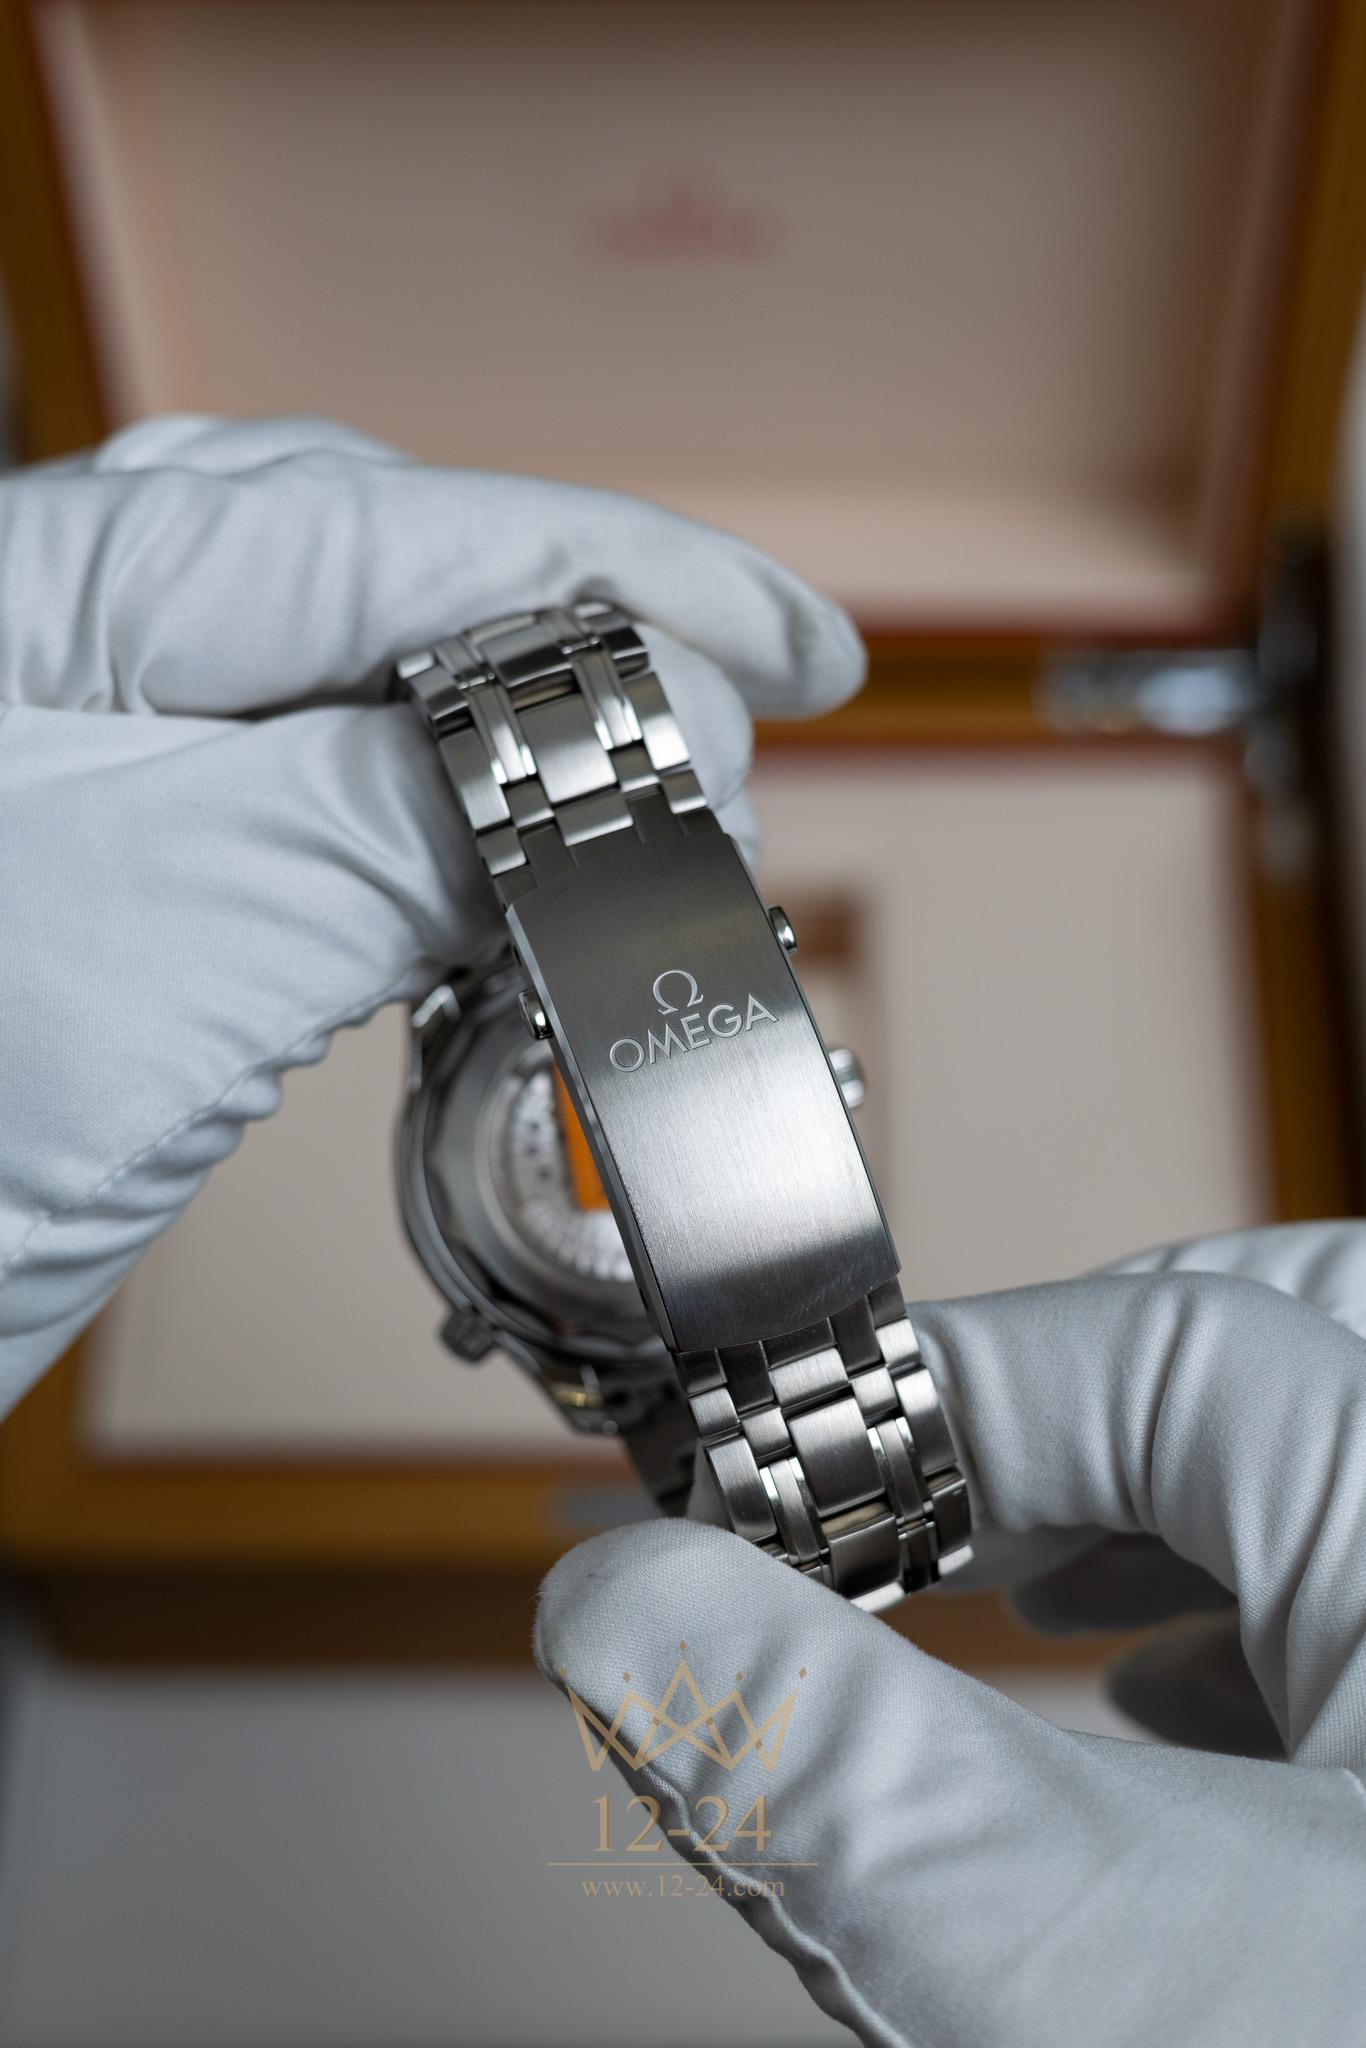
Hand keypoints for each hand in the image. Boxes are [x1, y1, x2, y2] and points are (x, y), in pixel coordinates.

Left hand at [0, 415, 861, 1411]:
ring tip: (631, 806)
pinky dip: (426, 837)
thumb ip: (411, 807)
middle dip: (588, 648)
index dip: (638, 580)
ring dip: (514, 740)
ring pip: (351, 680)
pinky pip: (298, 796)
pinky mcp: (96, 870)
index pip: (410, 533)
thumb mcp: (170, 943)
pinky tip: (478, 879)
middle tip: (729, 747)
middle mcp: (61, 634)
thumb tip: (638, 737)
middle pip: (392, 573)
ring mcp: (77, 752)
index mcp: (53, 584)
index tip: (798, 656)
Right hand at [536, 1223, 1365, 2046]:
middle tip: (912, 1489)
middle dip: (1089, 1407)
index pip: (1153, 1348)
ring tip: (1036, 1584)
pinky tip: (1190, 1733)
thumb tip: (617, 1604)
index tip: (759, 1485)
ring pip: (1345, 1479)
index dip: (926, 1398)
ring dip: (1181, 1513)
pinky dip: (1270, 1637)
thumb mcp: (1086, 1976)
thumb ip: (823, 1765)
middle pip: (1294, 1359)